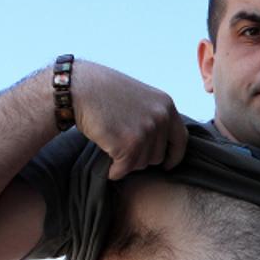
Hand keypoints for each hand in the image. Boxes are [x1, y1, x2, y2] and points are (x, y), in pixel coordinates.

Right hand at [71, 60, 188, 179]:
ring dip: (126, 162)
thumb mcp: (140, 98)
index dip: (174, 156)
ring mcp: (146, 132)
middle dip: (141, 157)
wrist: (78, 87)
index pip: (181, 140)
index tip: (167, 165)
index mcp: (166, 106)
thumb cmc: (103, 92)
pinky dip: (115, 171)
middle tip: (121, 146)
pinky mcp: (129, 145)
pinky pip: (125, 170)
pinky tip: (107, 163)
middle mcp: (161, 118)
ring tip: (112, 145)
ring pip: (141, 164)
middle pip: (158, 156)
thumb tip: (163, 143)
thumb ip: (155, 116)